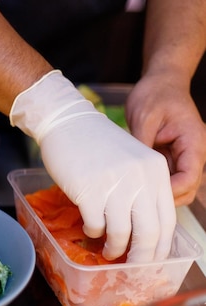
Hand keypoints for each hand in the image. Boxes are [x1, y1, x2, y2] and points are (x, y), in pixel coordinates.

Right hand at [10, 70, 175, 261]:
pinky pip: (96, 225)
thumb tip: (145, 229)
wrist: (67, 123)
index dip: (160, 247)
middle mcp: (140, 178)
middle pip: (149, 232)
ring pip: (122, 233)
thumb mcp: (132, 161)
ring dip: (114, 248)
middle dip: (140, 257)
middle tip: (131, 266)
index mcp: (156, 171)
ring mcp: (114, 184)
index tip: (151, 260)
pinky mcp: (89, 190)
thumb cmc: (97, 144)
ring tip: (107, 250)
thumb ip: (143, 188)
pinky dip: (93, 232)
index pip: (168, 220)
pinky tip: (90, 229)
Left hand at [126, 73, 205, 205]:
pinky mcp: (170, 158)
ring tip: (133, 195)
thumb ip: (143, 144)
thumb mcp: (145, 117)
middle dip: (164, 198)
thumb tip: (134, 170)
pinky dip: (153, 185)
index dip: (170, 190)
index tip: (146, 193)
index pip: (189, 177)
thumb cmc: (155, 94)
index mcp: (193, 142)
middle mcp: (193, 153)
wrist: (160, 82)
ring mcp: (182, 157)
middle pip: (186, 189)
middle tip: (136, 201)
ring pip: (176, 188)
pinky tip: (134, 186)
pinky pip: (165, 179)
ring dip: (158, 194)